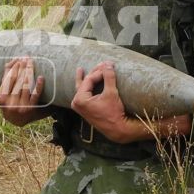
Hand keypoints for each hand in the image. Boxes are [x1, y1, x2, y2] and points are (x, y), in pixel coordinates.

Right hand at [0, 54, 47, 126]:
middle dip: (21, 67)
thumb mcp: (3, 94)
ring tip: (31, 63)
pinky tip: (40, 77)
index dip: (13, 68)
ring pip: (25, 86)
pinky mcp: (30, 109)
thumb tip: (10, 62)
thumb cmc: (10, 103)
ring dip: (29, 73)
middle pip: (16, 81)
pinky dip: (38, 86)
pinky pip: (35, 95)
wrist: (17, 121)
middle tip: (26, 58)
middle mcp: (9, 103)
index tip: (19, 59)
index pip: (7, 79)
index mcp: (0, 98)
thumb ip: (5, 81)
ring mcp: (20, 106)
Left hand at [70, 61, 190, 143]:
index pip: (89, 79)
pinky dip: (86, 87)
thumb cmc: (113, 113)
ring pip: (83, 88)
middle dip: (93, 73)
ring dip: (86, 79)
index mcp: (80, 99)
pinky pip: (84, 94)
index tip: (109, 66)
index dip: (99, 72)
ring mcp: (80, 107)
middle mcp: (77, 103)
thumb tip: (108, 64)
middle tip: (101, 64)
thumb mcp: (111, 93)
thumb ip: (109, 77)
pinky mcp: (85, 109)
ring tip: (81, 69)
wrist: (117, 130)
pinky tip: (84, 82)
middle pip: (85, 83)